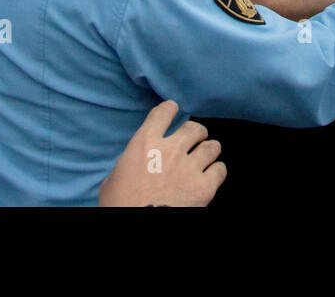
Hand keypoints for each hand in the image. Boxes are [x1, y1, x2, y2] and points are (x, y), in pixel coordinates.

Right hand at [98, 100, 225, 206]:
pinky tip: (212, 175)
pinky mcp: (203, 188)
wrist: (136, 226)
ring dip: (209, 150)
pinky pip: (220, 170)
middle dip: (196, 133)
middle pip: (194, 128)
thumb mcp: (113, 180)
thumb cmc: (120, 206)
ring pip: (212, 146)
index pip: (163, 112)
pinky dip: (217, 171)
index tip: (173, 109)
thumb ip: (128, 164)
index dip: (170, 108)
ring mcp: (189, 168)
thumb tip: (134, 165)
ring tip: (206, 155)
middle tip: (194, 141)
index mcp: (144, 144)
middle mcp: (170, 150)